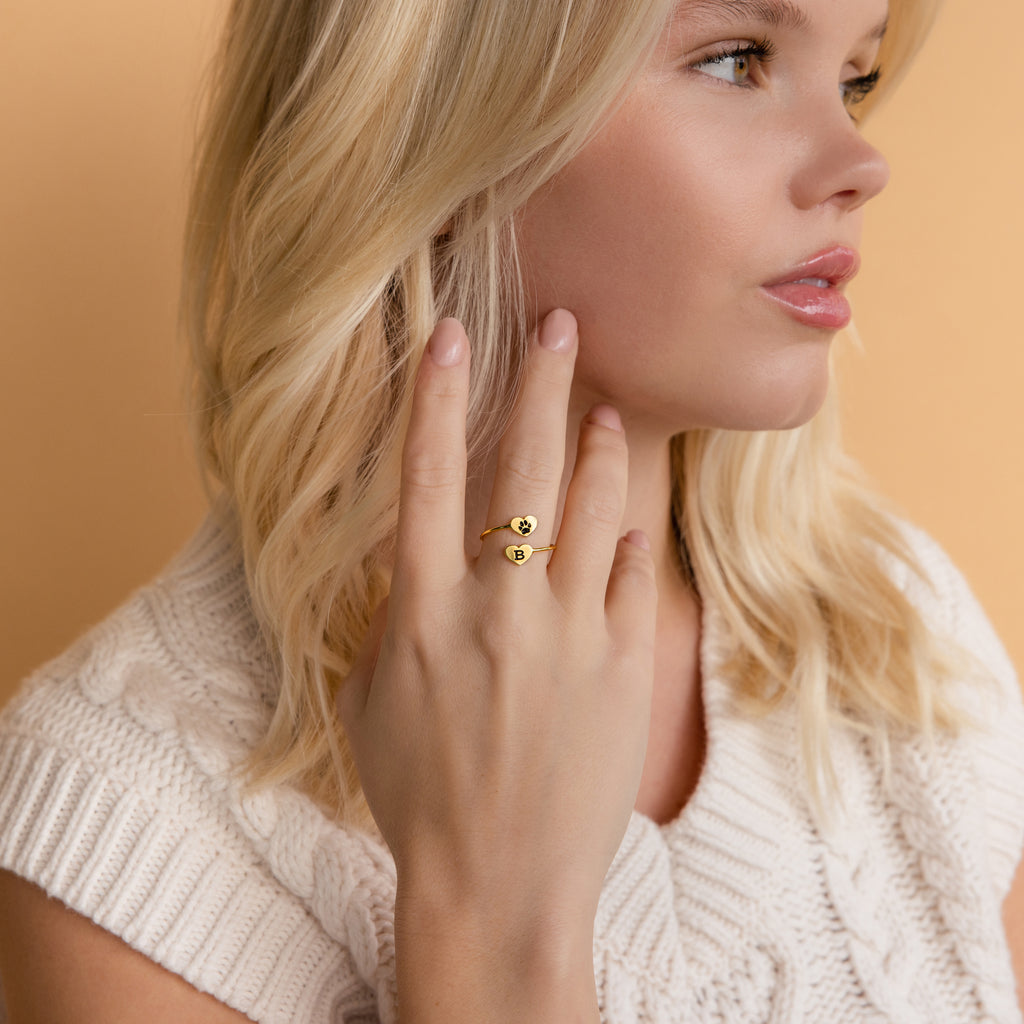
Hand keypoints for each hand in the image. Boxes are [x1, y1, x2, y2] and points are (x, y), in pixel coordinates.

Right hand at [338, 309, 656, 1021]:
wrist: (499, 883)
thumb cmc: (419, 794)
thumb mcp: (378, 698)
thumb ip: (401, 616)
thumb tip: (425, 558)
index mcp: (427, 613)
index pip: (428, 478)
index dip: (437, 397)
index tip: (449, 333)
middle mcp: (501, 608)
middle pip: (524, 470)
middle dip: (542, 385)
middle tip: (561, 324)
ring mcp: (572, 634)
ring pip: (597, 509)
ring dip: (599, 447)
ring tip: (605, 408)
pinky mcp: (626, 665)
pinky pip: (636, 576)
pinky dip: (632, 537)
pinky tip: (632, 515)